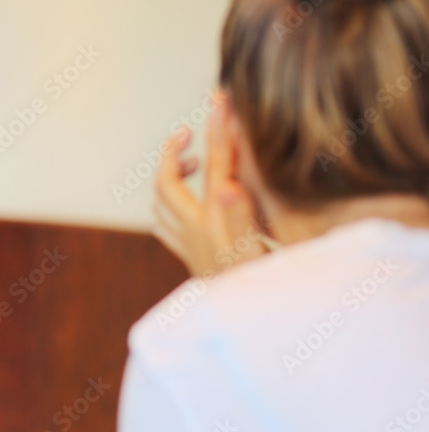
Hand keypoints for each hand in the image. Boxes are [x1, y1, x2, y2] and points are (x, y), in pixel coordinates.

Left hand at [152, 92, 268, 276]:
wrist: (252, 329)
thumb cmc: (270, 288)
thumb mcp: (269, 251)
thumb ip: (245, 214)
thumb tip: (226, 184)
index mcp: (222, 221)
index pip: (220, 163)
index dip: (221, 129)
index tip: (221, 101)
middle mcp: (198, 231)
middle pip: (168, 182)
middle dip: (173, 153)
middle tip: (188, 134)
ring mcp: (190, 246)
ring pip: (160, 203)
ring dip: (170, 176)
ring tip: (193, 163)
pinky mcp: (190, 259)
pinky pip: (164, 225)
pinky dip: (166, 204)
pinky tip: (182, 200)